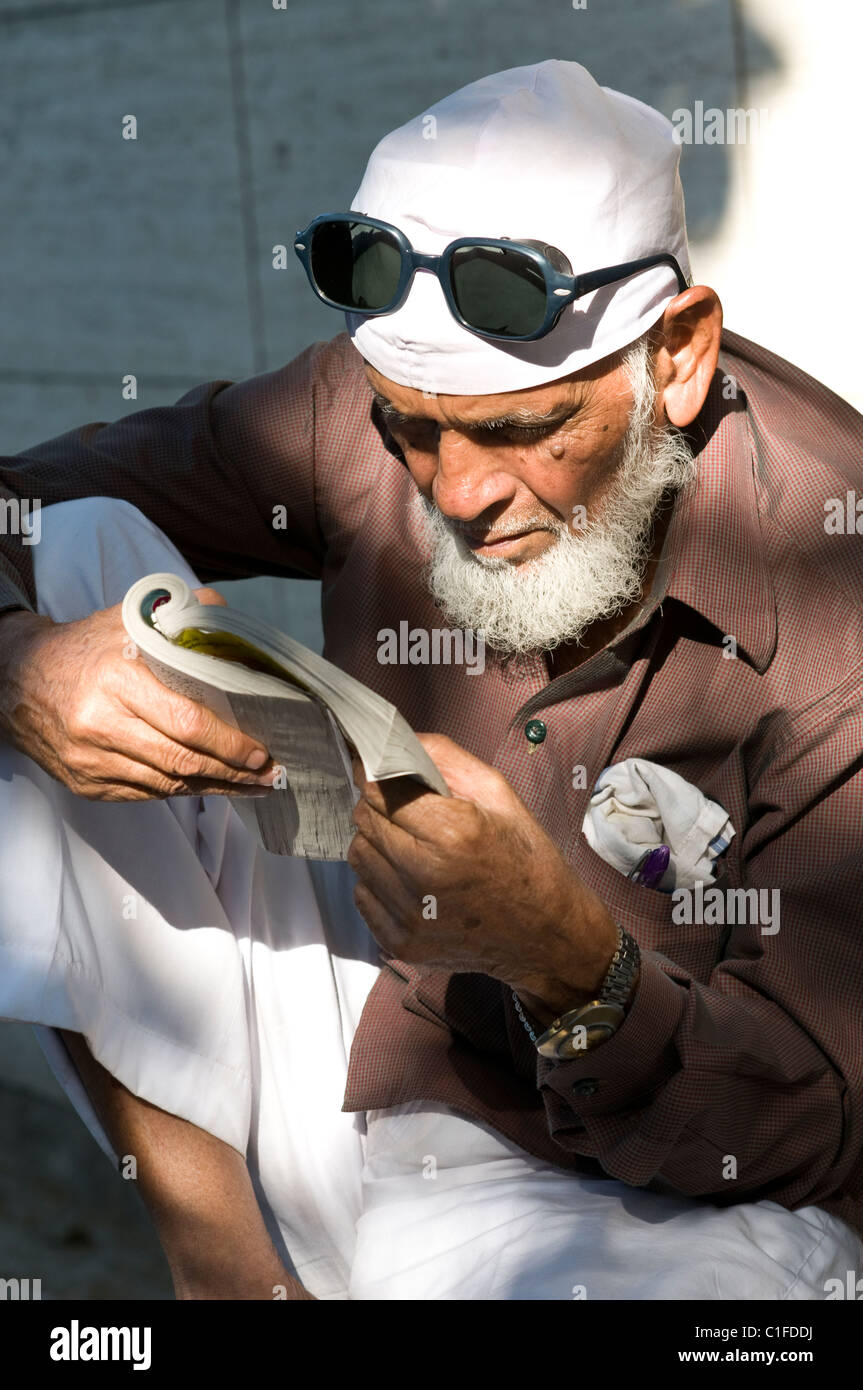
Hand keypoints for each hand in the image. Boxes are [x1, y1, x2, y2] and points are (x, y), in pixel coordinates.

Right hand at [0, 591, 275, 800]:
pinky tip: (208, 785)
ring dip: (214, 787)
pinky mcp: (86, 784)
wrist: (16, 679)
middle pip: (180, 761)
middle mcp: (100, 726)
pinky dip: (181, 790)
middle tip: (269, 774)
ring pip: (166, 785)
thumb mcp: (126, 619)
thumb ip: (181, 613)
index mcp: (116, 681)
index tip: (260, 750)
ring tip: (250, 784)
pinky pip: (145, 794)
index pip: (185, 722)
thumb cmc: (83, 648)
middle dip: (232, 773)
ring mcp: (91, 761)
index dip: (228, 742)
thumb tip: (227, 615)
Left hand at [347, 733, 618, 1019]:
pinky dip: (379, 882)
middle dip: (380, 807)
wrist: (549, 935)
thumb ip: (445, 758)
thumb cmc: (528, 862)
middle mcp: (425, 875)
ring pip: (359, 856)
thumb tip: (394, 741)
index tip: (382, 774)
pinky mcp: (402, 943)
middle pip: (364, 820)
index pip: (377, 790)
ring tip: (413, 847)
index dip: (378, 777)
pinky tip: (412, 880)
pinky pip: (363, 895)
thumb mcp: (499, 795)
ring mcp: (410, 914)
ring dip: (378, 844)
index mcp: (452, 832)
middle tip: (408, 812)